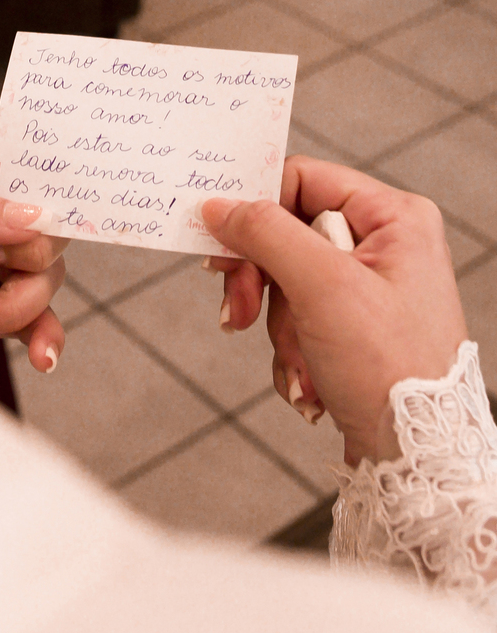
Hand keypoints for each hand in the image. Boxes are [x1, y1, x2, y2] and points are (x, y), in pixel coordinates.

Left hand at [0, 133, 68, 372]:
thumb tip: (33, 215)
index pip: (27, 166)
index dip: (47, 190)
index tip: (37, 220)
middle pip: (43, 233)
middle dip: (27, 257)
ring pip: (38, 281)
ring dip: (19, 306)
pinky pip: (24, 322)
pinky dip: (40, 337)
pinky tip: (42, 356)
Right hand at [202, 156, 467, 465]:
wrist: (413, 451)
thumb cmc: (391, 368)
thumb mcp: (322, 288)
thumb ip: (266, 235)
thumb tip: (219, 206)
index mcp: (393, 218)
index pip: (302, 180)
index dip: (256, 209)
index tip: (219, 243)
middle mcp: (383, 245)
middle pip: (283, 236)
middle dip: (261, 285)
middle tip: (240, 311)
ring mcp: (366, 288)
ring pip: (282, 285)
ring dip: (278, 329)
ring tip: (301, 363)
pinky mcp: (350, 327)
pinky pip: (293, 320)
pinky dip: (290, 352)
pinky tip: (310, 379)